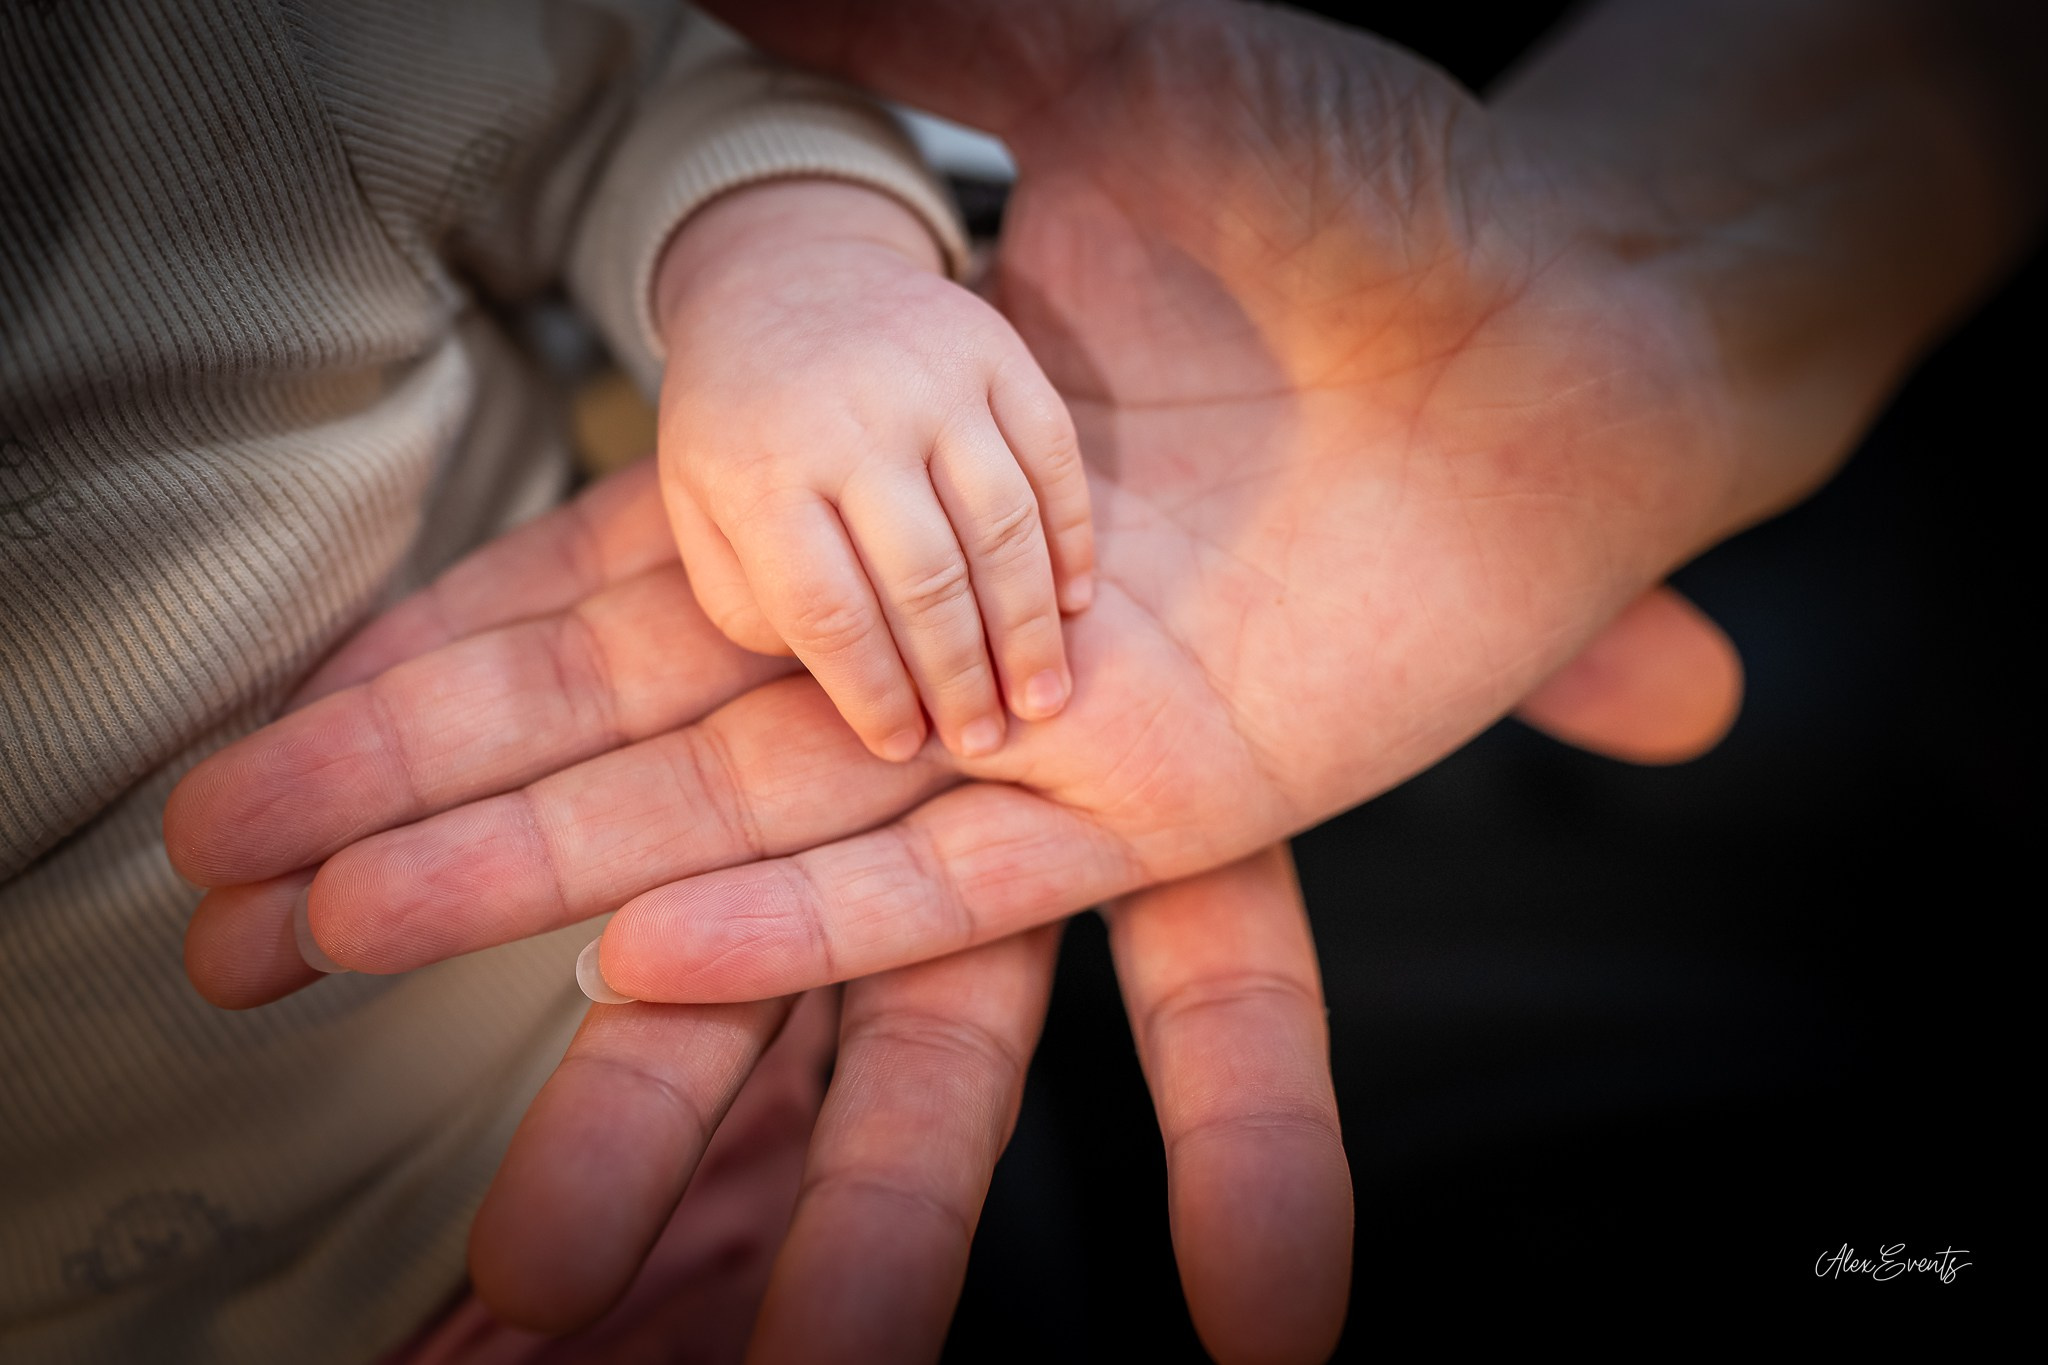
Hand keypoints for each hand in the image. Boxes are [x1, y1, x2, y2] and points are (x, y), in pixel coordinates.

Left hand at [165, 456, 1727, 1358]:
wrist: (1111, 241)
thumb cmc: (1314, 354)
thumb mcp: (1400, 512)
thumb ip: (1536, 630)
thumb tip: (1695, 703)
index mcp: (1165, 805)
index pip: (1232, 1027)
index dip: (1255, 1174)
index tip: (1278, 1337)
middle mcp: (988, 795)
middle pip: (929, 1061)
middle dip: (859, 1232)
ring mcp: (824, 715)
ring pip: (706, 921)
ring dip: (619, 1112)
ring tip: (524, 1298)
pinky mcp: (685, 584)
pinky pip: (574, 685)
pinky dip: (493, 786)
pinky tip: (448, 953)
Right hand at [179, 2, 1762, 1004]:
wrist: (1567, 296)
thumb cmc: (1364, 177)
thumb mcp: (1098, 70)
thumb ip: (912, 43)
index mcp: (899, 472)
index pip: (619, 581)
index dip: (445, 648)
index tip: (298, 707)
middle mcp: (938, 614)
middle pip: (635, 725)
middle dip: (435, 795)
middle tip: (232, 871)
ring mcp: (1037, 714)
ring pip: (749, 819)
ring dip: (548, 877)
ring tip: (344, 933)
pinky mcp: (1158, 793)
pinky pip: (947, 888)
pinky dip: (795, 925)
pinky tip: (627, 956)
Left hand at [655, 178, 1093, 761]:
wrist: (786, 272)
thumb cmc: (742, 424)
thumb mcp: (700, 510)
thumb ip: (752, 603)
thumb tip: (848, 681)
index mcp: (761, 470)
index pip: (829, 611)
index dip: (872, 692)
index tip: (899, 745)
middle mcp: (851, 419)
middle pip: (926, 578)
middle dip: (960, 677)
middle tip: (985, 743)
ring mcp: (931, 378)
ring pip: (1002, 525)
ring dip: (1029, 627)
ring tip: (1042, 698)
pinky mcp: (995, 348)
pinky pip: (1053, 458)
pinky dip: (1072, 539)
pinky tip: (1075, 606)